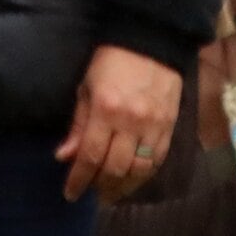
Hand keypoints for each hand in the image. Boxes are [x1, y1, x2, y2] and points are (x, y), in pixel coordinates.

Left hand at [55, 44, 183, 201]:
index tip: (70, 194)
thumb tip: (64, 156)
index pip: (90, 156)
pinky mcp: (170, 127)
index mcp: (105, 109)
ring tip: (110, 192)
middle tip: (90, 192)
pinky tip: (133, 179)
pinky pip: (158, 161)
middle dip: (100, 185)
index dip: (79, 179)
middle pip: (115, 168)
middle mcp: (131, 122)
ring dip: (123, 186)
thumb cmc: (110, 62)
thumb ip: (78, 125)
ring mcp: (154, 126)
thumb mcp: (86, 87)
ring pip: (139, 170)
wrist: (150, 41)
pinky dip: (144, 175)